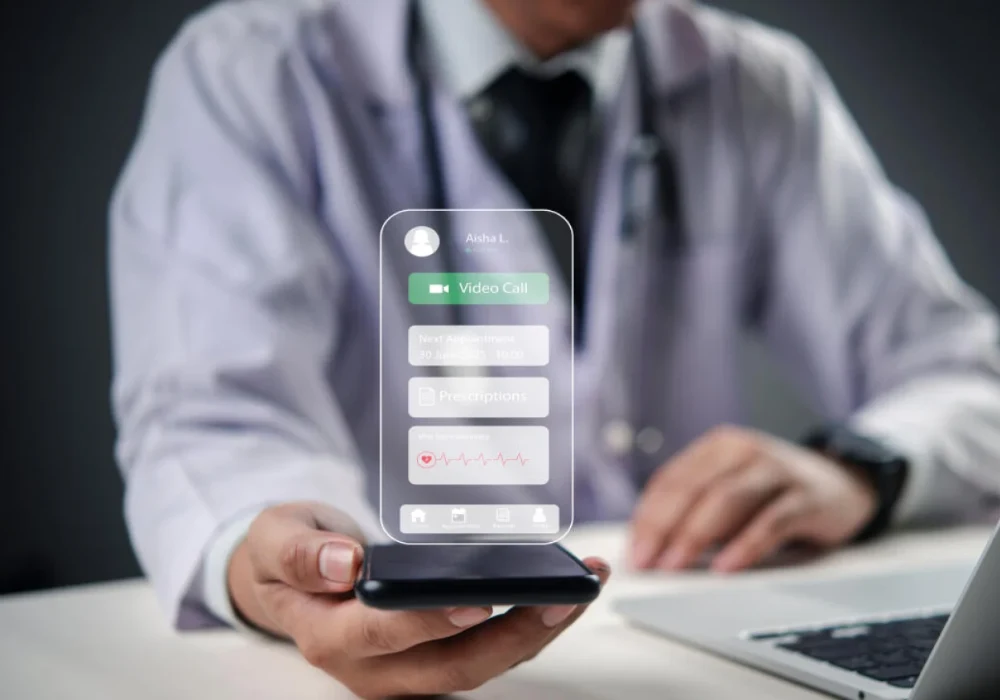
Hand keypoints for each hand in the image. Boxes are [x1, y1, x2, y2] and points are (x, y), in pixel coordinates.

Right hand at [228, 502, 610, 698]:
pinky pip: (484, 650)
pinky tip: (559, 595)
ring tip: (580, 588)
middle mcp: (372, 666)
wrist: (287, 579)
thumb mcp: (275, 537)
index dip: (433, 619)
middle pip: (452, 666)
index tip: (480, 599)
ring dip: (533, 632)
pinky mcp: (430, 658)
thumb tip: (344, 563)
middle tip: (564, 595)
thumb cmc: (286, 555)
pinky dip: (525, 626)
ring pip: (479, 665)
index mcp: (329, 634)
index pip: (386, 633)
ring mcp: (404, 670)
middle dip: (514, 634)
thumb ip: (300, 551)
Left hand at [629, 426, 877, 572]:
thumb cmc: (774, 493)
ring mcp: (777, 470)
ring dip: (694, 536)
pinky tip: (726, 567)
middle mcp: (744, 451)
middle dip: (663, 528)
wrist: (845, 482)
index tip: (633, 551)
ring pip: (726, 500)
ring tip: (674, 566)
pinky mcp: (807, 497)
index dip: (647, 517)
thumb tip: (649, 546)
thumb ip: (695, 507)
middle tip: (646, 563)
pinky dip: (745, 545)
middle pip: (693, 488)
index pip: (671, 480)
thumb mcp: (731, 489)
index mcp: (717, 448)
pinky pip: (771, 521)